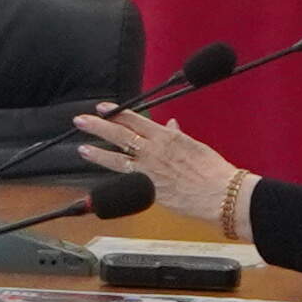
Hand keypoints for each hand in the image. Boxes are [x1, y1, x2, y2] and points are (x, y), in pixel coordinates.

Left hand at [69, 101, 248, 234]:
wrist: (221, 194)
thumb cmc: (213, 170)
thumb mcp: (194, 146)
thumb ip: (177, 135)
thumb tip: (171, 125)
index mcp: (166, 137)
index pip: (135, 120)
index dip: (116, 113)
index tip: (102, 107)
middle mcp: (154, 151)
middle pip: (120, 135)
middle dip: (98, 126)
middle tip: (81, 121)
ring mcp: (149, 171)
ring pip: (117, 158)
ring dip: (98, 153)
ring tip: (82, 149)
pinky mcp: (149, 190)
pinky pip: (127, 182)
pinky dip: (114, 180)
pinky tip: (101, 179)